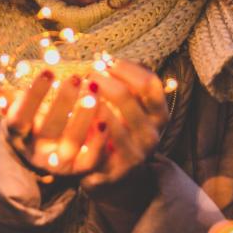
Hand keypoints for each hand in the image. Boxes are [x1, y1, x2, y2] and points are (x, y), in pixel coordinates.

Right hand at [4, 70, 107, 175]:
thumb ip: (11, 102)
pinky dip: (99, 140)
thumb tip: (1, 93)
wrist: (44, 157)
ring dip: (84, 115)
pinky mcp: (80, 169)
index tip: (48, 71)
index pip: (20, 117)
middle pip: (49, 129)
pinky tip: (105, 118)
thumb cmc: (33, 124)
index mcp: (19, 135)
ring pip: (72, 143)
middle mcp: (37, 152)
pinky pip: (91, 159)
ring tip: (93, 89)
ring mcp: (59, 163)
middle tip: (76, 77)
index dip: (33, 96)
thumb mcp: (18, 113)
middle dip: (63, 102)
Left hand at [80, 58, 168, 190]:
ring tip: (79, 91)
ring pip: (110, 120)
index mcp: (159, 114)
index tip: (106, 61)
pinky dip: (84, 127)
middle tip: (88, 75)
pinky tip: (73, 116)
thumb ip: (127, 83)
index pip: (149, 82)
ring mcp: (136, 154)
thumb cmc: (121, 129)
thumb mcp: (132, 107)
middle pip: (127, 97)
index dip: (126, 68)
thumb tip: (105, 58)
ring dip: (90, 101)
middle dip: (104, 81)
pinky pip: (96, 144)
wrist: (116, 174)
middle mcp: (152, 135)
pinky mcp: (115, 170)